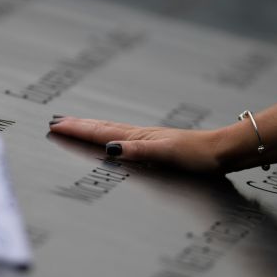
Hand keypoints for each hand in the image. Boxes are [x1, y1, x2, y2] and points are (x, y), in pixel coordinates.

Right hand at [48, 116, 252, 172]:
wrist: (221, 151)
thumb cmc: (198, 154)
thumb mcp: (166, 154)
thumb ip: (138, 151)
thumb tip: (109, 149)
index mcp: (138, 137)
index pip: (100, 133)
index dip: (77, 129)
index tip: (55, 125)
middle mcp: (139, 135)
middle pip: (101, 128)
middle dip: (78, 125)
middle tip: (56, 121)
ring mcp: (147, 139)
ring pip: (110, 131)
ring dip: (90, 128)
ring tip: (75, 125)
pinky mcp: (155, 145)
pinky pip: (122, 137)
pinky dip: (108, 136)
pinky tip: (112, 140)